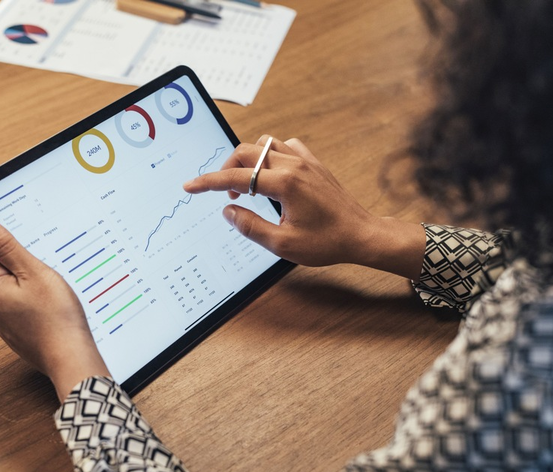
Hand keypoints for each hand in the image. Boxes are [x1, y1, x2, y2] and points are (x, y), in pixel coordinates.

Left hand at [0, 216, 109, 399]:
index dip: (23, 253)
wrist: (70, 357)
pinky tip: (52, 312)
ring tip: (52, 299)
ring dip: (35, 289)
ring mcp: (1, 322)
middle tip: (48, 282)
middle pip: (7, 271)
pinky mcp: (15, 332)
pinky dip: (37, 307)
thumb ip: (5, 246)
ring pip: (18, 290)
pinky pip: (24, 308)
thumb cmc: (55, 317)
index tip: (38, 263)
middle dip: (29, 271)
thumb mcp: (33, 272)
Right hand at [183, 136, 424, 279]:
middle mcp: (294, 165)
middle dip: (227, 169)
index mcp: (285, 183)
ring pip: (264, 144)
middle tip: (225, 193)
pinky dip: (270, 155)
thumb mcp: (283, 244)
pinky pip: (284, 146)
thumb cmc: (327, 242)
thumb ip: (251, 226)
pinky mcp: (314, 162)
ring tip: (247, 184)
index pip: (236, 177)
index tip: (190, 186)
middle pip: (246, 152)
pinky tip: (271, 174)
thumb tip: (229, 210)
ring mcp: (305, 160)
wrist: (361, 235)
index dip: (209, 182)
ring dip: (248, 160)